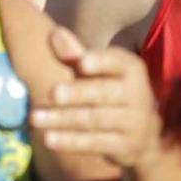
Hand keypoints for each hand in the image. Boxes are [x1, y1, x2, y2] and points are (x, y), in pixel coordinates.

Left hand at [30, 25, 162, 169]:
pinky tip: (49, 139)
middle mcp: (139, 94)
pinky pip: (96, 143)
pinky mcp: (127, 146)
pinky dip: (71, 142)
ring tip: (35, 118)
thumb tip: (54, 34)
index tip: (82, 62)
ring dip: (63, 119)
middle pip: (104, 93)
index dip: (101, 62)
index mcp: (132, 70)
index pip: (118, 62)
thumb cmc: (114, 95)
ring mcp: (135, 122)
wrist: (145, 137)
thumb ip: (76, 55)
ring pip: (94, 120)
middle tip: (51, 93)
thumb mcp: (99, 74)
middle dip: (77, 93)